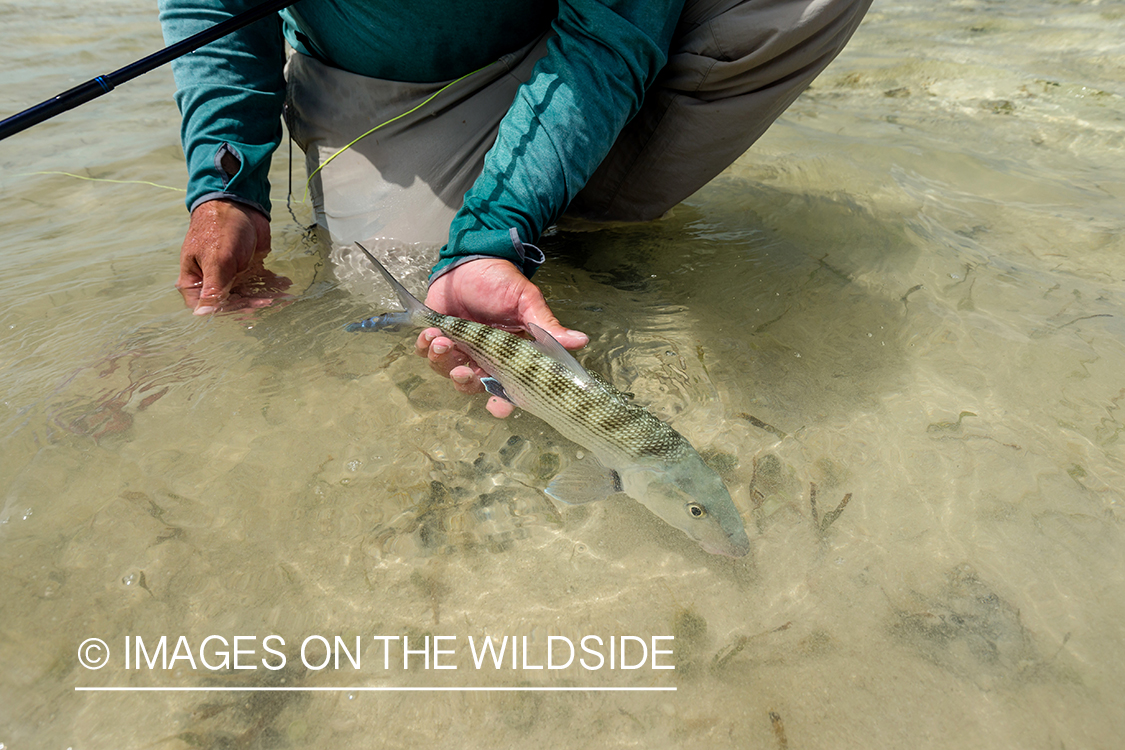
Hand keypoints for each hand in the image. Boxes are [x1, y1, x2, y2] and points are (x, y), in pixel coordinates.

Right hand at [176, 199, 291, 314]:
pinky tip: (284, 284)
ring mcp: (231, 275)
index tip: (247, 306)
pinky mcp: (248, 267)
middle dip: (252, 303)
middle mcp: (212, 281)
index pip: (210, 307)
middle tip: (269, 300)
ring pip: (249, 294)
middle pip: (232, 303)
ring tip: (284, 296)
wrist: (239, 202)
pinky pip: (260, 282)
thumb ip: (213, 288)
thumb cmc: (219, 227)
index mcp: (195, 281)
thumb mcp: (216, 259)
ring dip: (266, 296)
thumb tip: (202, 315)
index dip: (228, 310)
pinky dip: (272, 284)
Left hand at [418, 258, 588, 417]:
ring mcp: (459, 348)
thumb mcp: (526, 301)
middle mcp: (483, 357)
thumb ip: (546, 325)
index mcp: (508, 355)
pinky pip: (426, 353)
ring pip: (447, 371)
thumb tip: (581, 341)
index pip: (507, 388)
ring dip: (442, 360)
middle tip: (462, 370)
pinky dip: (425, 347)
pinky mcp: (436, 335)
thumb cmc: (501, 280)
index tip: (498, 406)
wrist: (472, 257)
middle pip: (473, 386)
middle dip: (466, 382)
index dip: (503, 403)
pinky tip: (431, 334)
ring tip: (442, 340)